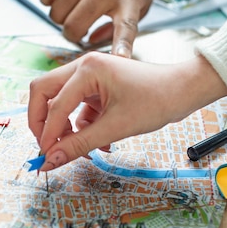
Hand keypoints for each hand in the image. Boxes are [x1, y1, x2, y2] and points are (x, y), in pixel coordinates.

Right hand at [27, 53, 226, 169]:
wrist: (184, 91)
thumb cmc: (157, 100)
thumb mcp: (116, 127)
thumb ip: (79, 144)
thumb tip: (51, 160)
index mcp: (87, 69)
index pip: (54, 104)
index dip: (47, 133)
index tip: (46, 157)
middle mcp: (83, 67)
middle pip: (43, 93)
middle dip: (42, 122)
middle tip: (47, 146)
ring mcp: (89, 77)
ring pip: (58, 102)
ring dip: (64, 128)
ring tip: (81, 149)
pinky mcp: (97, 88)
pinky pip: (77, 109)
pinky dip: (81, 128)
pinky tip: (99, 143)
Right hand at [39, 0, 160, 56]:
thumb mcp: (142, 2)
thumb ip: (122, 28)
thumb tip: (93, 42)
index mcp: (129, 0)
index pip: (125, 28)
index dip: (120, 46)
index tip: (118, 59)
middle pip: (73, 26)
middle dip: (72, 35)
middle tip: (78, 30)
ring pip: (56, 11)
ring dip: (60, 19)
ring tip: (71, 13)